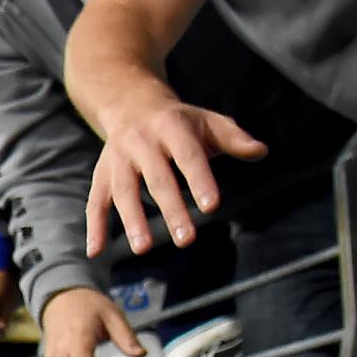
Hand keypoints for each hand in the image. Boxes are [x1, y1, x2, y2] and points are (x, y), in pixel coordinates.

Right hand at [86, 96, 267, 256]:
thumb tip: (261, 151)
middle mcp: (141, 143)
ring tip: (144, 248)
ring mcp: (117, 160)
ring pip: (123, 192)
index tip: (212, 206)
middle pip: (157, 179)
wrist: (128, 103)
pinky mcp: (101, 175)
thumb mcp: (206, 121)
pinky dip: (94, 227)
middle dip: (171, 209)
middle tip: (187, 240)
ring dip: (132, 221)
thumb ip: (232, 137)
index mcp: (170, 127)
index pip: (187, 155)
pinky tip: (96, 252)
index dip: (199, 179)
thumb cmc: (177, 121)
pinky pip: (95, 202)